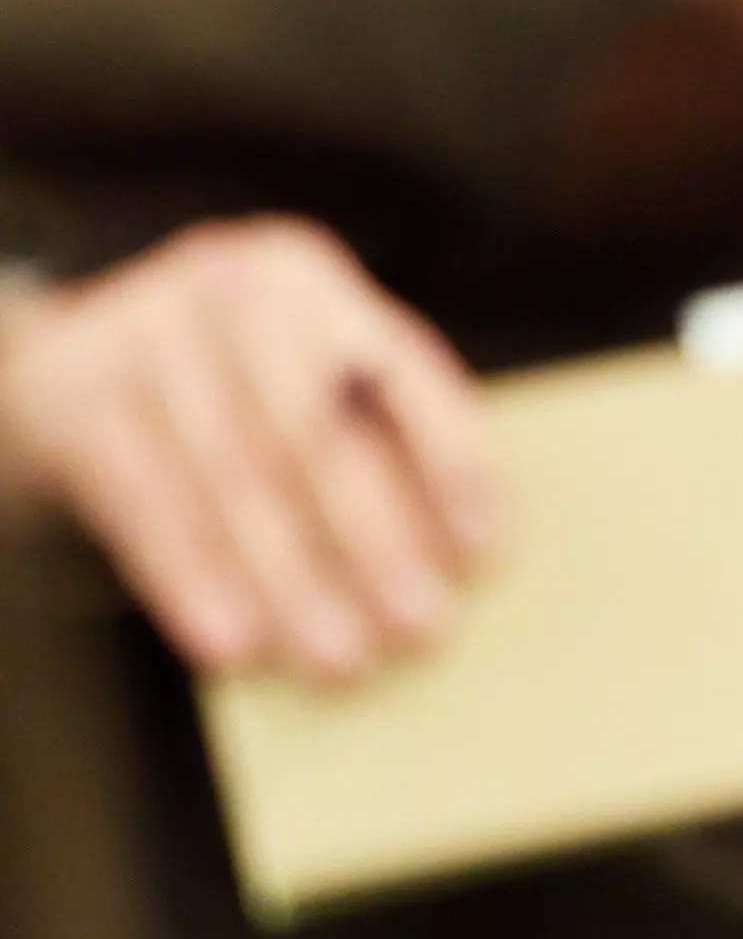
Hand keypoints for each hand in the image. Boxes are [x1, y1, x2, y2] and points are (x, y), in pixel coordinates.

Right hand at [0, 218, 496, 681]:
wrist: (64, 367)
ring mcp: (141, 334)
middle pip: (314, 431)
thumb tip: (465, 554)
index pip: (398, 370)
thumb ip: (379, 436)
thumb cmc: (229, 387)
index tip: (483, 551)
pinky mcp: (70, 394)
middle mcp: (225, 290)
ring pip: (232, 479)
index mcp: (303, 276)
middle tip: (421, 629)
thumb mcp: (300, 376)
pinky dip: (194, 581)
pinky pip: (143, 505)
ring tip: (339, 662)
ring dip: (291, 583)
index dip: (448, 461)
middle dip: (374, 541)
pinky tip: (233, 645)